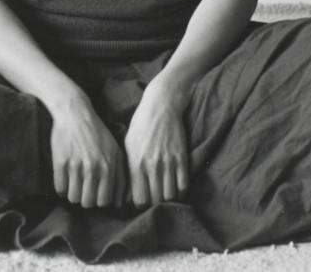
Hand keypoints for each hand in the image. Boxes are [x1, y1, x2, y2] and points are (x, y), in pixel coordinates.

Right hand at [49, 94, 126, 207]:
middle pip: (87, 203)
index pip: (104, 201)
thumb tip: (120, 204)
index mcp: (109, 165)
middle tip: (84, 186)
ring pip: (73, 198)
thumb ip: (121, 176)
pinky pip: (59, 188)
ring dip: (73, 193)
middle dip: (85, 198)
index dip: (99, 200)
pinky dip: (61, 186)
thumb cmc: (97, 133)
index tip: (96, 191)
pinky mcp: (60, 162)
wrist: (75, 112)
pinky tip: (65, 176)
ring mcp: (76, 165)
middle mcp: (93, 167)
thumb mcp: (115, 150)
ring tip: (75, 181)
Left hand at [123, 79, 189, 206]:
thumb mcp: (128, 144)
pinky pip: (183, 186)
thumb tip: (127, 193)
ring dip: (168, 198)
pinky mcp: (181, 158)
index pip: (139, 199)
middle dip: (155, 203)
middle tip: (155, 197)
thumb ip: (128, 169)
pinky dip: (180, 191)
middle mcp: (151, 165)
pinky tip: (176, 187)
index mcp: (135, 163)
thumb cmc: (142, 124)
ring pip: (170, 196)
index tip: (143, 199)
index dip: (141, 204)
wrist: (161, 105)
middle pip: (155, 200)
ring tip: (165, 192)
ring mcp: (167, 162)